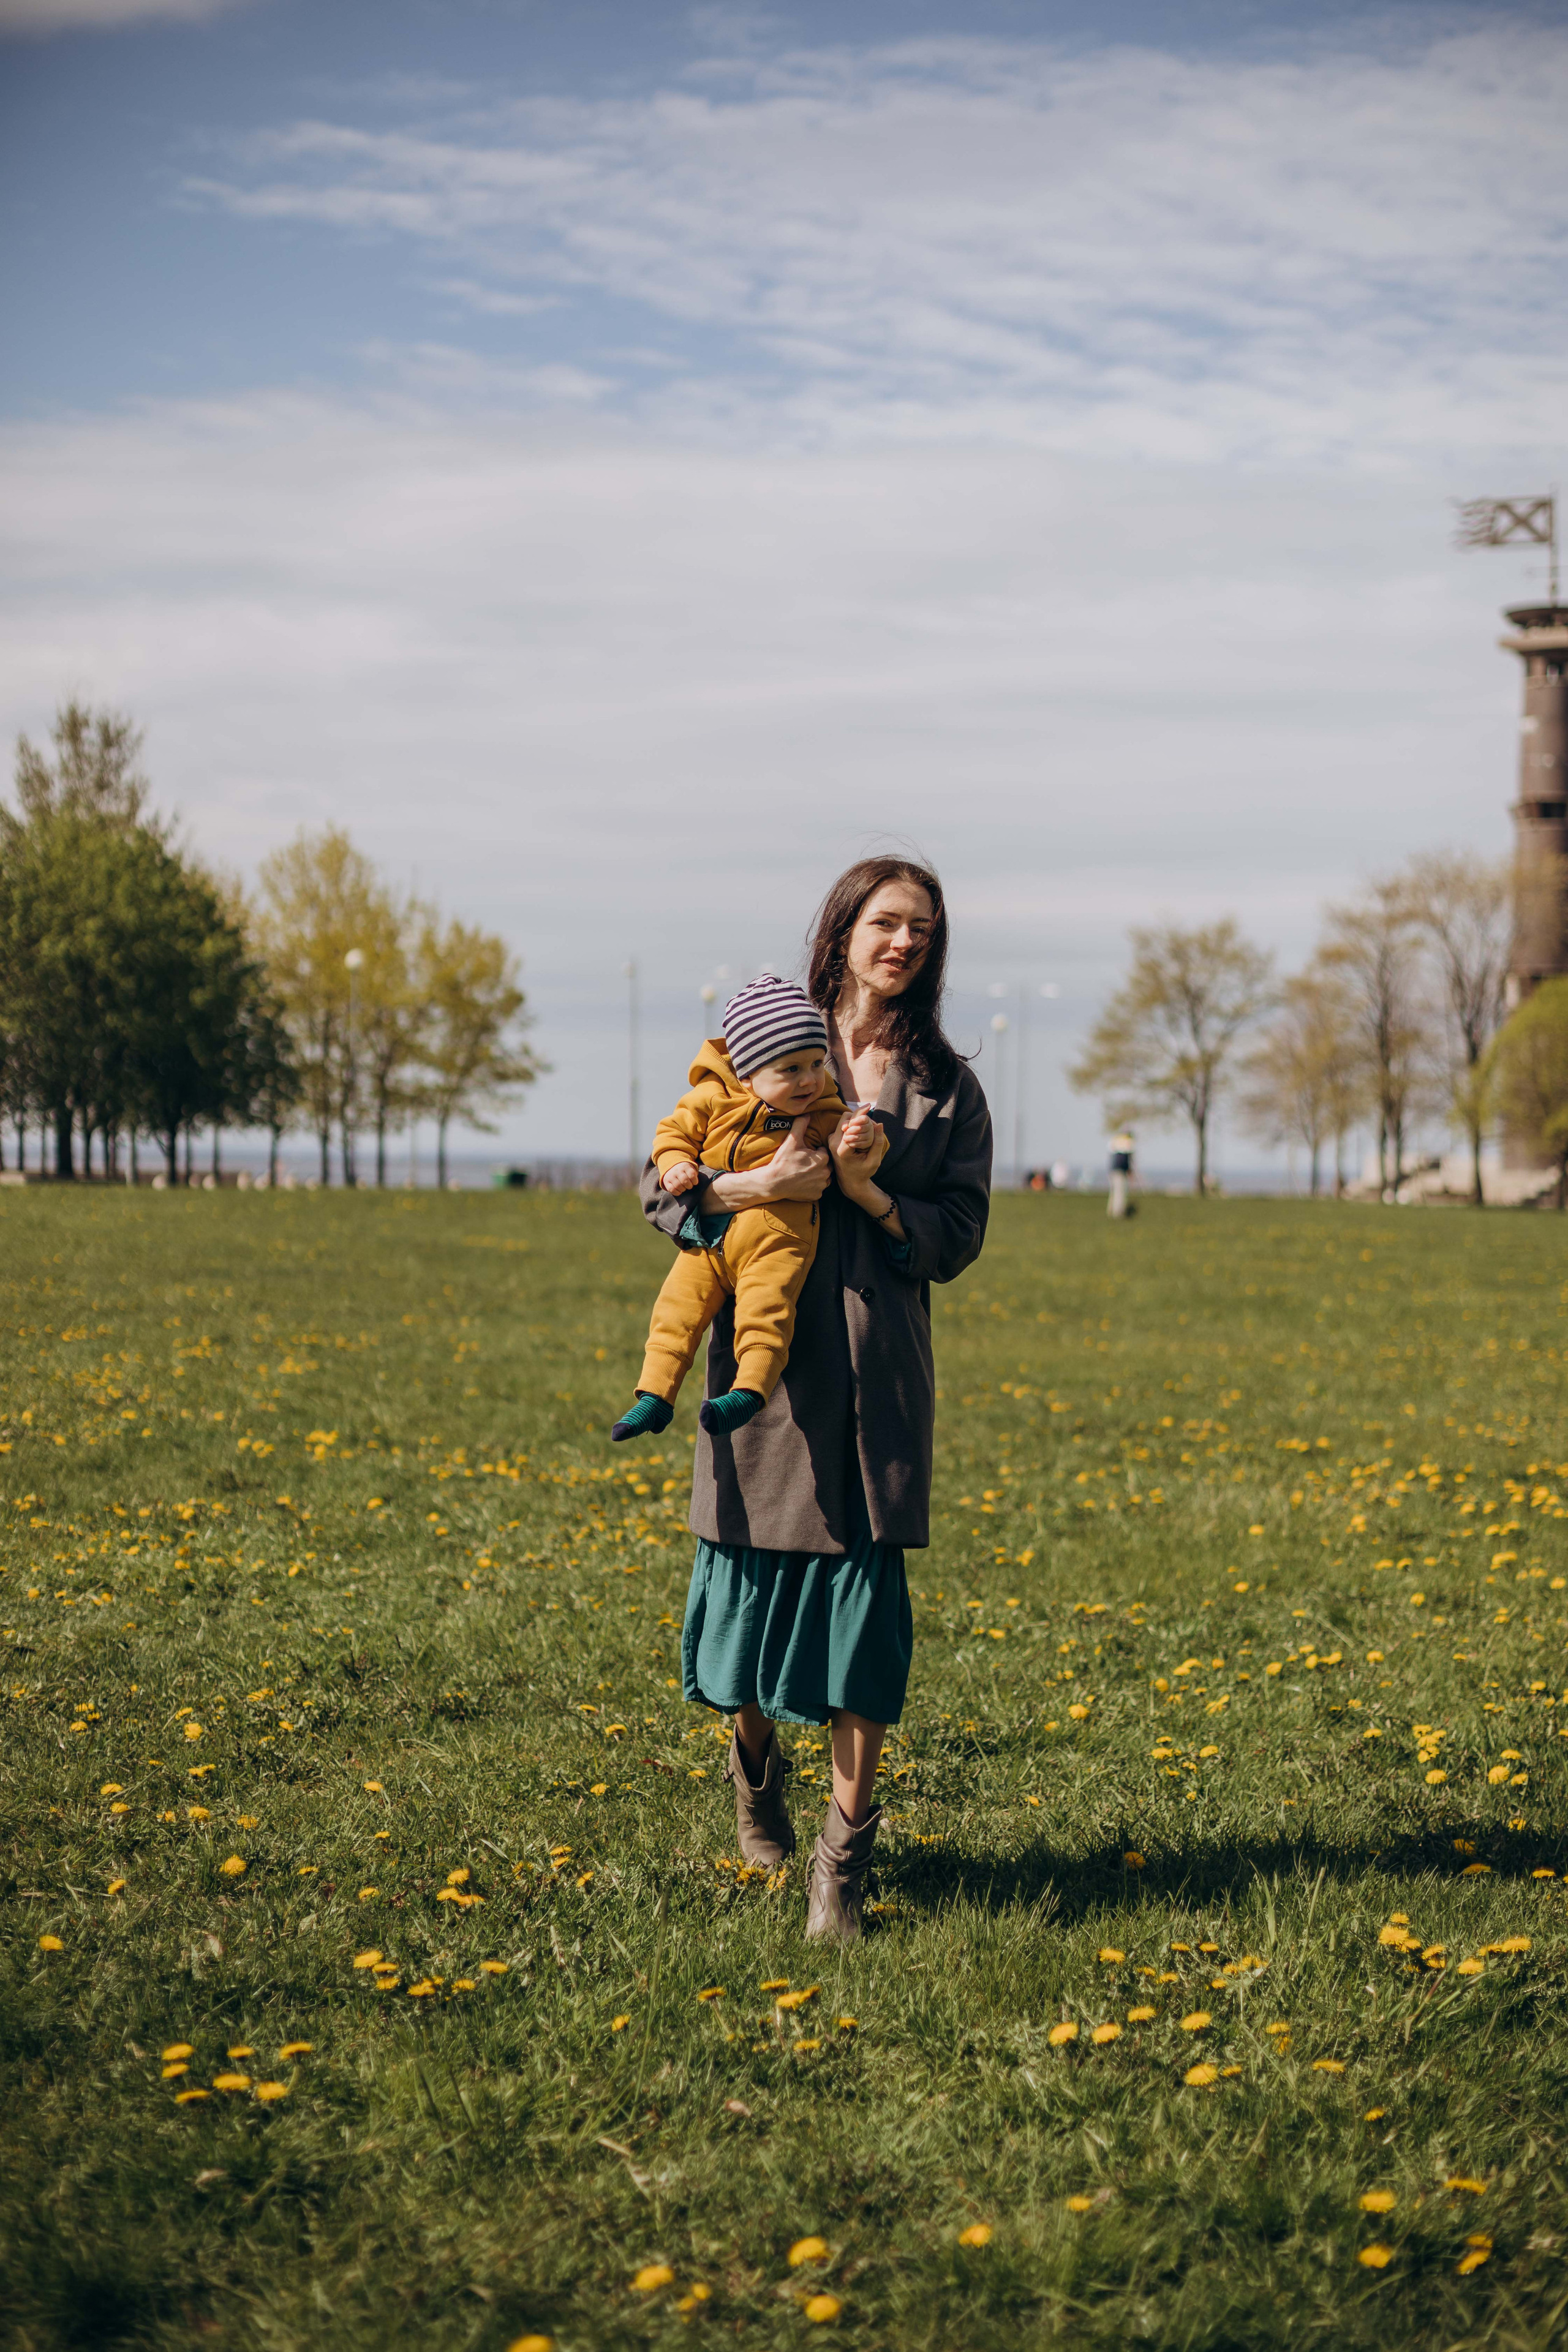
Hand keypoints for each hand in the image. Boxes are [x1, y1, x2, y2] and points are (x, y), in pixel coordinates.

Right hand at [660, 1159, 700, 1193]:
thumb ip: (694, 1174)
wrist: (671, 1166)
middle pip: (685, 1181)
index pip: (692, 1175)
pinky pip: (672, 1189)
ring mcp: (671, 1176)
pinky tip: (679, 1191)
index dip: (695, 1181)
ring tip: (684, 1188)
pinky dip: (677, 1192)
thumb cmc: (685, 1170)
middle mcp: (677, 1170)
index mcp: (685, 1166)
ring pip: (678, 1186)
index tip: (695, 1182)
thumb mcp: (690, 1168)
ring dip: (683, 1189)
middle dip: (689, 1186)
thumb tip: (699, 1184)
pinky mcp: (666, 1181)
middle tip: (689, 1186)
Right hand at [705, 1116, 829, 1209]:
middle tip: (802, 1164)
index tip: (803, 1154)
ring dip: (816, 1175)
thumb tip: (807, 1114)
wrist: (773, 1182)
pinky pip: (818, 1189)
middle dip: (816, 1163)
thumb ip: (800, 1125)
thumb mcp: (791, 1141)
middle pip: (825, 1165)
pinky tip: (802, 1183)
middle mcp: (825, 1173)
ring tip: (802, 1173)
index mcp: (822, 1158)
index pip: (823, 1152)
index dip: (813, 1152)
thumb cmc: (783, 1161)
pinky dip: (812, 1187)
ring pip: (823, 1177)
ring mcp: (821, 1186)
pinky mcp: (816, 1196)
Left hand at [830, 1108, 888, 1198]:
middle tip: (873, 1124)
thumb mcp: (874, 1160)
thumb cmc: (863, 1173)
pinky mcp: (832, 1138)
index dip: (863, 1120)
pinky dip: (854, 1124)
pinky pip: (844, 1124)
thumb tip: (879, 1124)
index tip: (872, 1115)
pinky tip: (862, 1132)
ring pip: (845, 1119)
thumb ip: (877, 1143)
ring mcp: (831, 1140)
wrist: (850, 1182)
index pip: (853, 1125)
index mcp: (842, 1150)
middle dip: (861, 1117)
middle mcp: (833, 1143)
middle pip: (847, 1118)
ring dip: (857, 1120)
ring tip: (869, 1130)